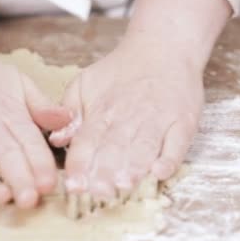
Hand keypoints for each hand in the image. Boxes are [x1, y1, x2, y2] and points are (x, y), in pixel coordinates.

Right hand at [0, 52, 70, 207]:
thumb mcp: (17, 82)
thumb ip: (42, 106)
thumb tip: (68, 118)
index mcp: (9, 111)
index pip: (29, 141)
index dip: (40, 164)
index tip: (50, 184)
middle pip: (5, 154)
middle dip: (19, 178)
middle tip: (31, 200)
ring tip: (2, 198)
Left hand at [48, 0, 229, 199]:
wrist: (163, 48)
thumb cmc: (121, 72)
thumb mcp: (85, 83)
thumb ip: (68, 112)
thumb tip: (56, 139)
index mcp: (103, 111)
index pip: (88, 141)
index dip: (81, 164)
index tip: (74, 185)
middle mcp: (129, 117)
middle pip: (116, 148)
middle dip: (106, 172)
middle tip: (98, 193)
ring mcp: (158, 120)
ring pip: (144, 147)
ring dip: (134, 167)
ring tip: (125, 185)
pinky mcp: (183, 122)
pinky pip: (177, 143)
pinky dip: (170, 158)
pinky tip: (161, 172)